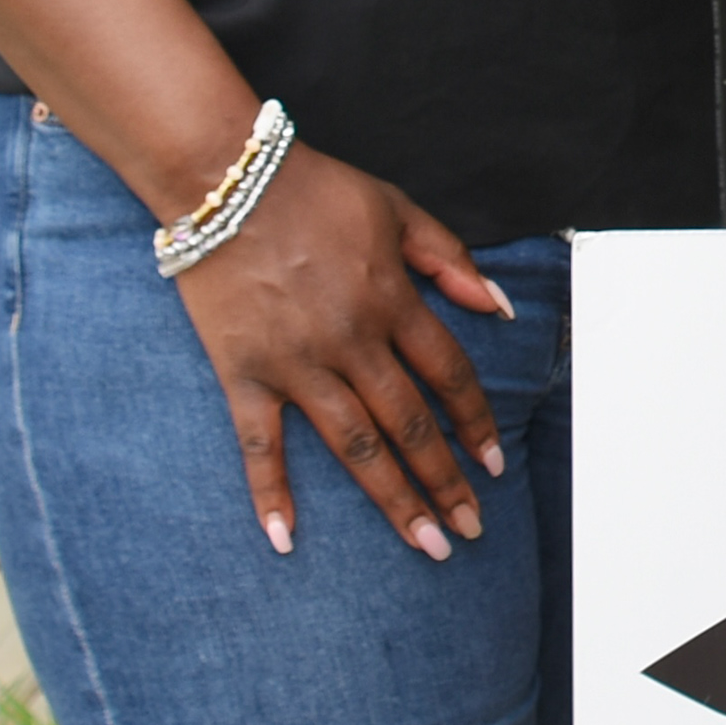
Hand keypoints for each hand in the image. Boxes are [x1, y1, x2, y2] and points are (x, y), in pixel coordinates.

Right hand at [166, 143, 514, 557]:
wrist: (224, 180)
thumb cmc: (315, 191)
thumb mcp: (398, 209)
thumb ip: (451, 260)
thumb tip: (501, 307)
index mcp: (392, 301)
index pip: (448, 376)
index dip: (475, 424)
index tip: (494, 467)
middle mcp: (351, 340)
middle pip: (409, 424)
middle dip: (444, 482)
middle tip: (469, 531)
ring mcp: (296, 362)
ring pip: (354, 445)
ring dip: (391, 499)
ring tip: (424, 544)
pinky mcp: (244, 373)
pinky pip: (259, 444)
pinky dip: (271, 493)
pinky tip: (286, 539)